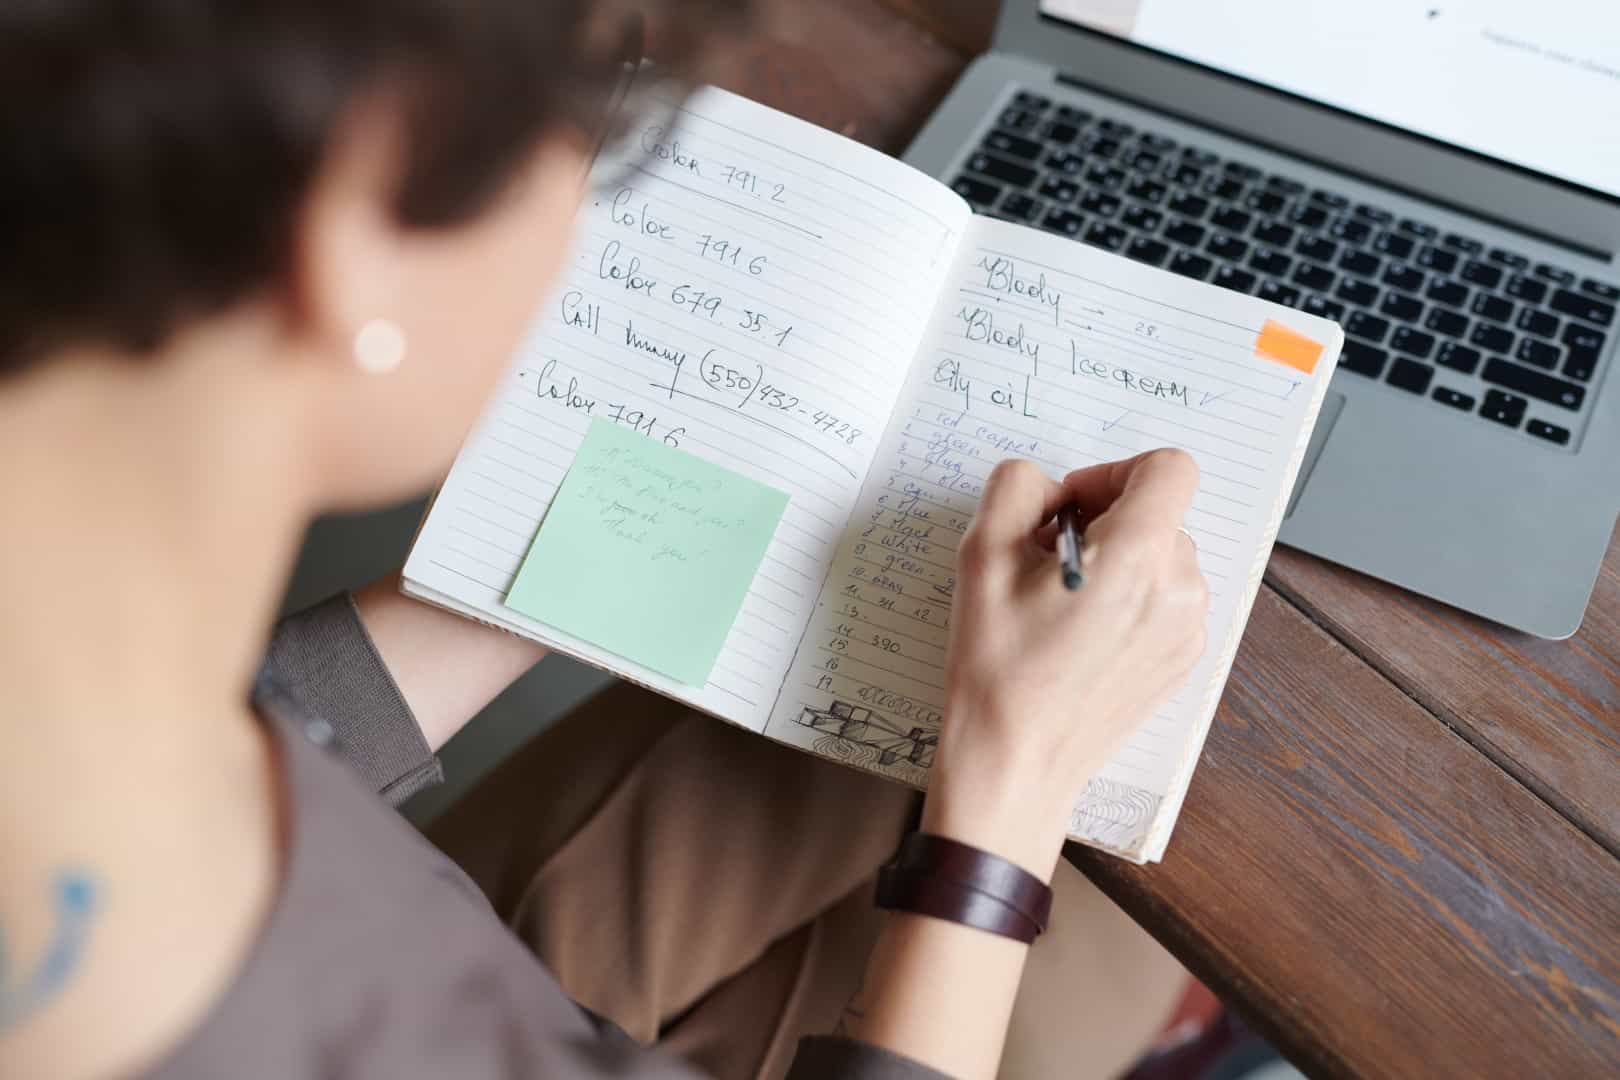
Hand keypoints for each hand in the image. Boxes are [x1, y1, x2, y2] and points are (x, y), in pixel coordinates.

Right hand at [923, 450, 1207, 877]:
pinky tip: (1080, 633)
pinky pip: (1165, 600)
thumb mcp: (981, 555)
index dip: (1114, 471)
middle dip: (1104, 519)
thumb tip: (1049, 489)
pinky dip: (1129, 598)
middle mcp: (1178, 590)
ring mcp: (1187, 630)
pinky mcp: (1181, 661)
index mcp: (1137, 557)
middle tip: (1045, 558)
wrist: (1016, 763)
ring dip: (1116, 559)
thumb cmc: (997, 666)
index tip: (1072, 505)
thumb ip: (1016, 488)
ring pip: (1163, 556)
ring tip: (1061, 601)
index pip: (1168, 468)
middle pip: (1160, 514)